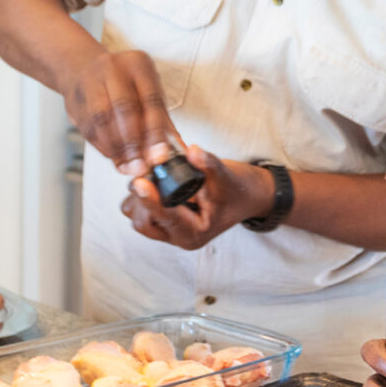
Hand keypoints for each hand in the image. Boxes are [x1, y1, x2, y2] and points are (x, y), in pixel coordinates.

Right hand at [64, 49, 180, 176]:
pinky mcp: (73, 100)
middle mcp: (112, 69)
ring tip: (128, 166)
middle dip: (133, 142)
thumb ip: (162, 120)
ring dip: (116, 148)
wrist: (82, 68)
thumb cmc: (124, 83)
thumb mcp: (148, 91)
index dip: (155, 131)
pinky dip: (102, 147)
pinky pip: (87, 128)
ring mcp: (89, 82)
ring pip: (101, 119)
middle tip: (141, 166)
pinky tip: (114, 158)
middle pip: (123, 107)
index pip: (150, 99)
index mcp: (138, 64)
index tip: (160, 156)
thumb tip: (179, 150)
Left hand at [120, 146, 275, 250]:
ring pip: (138, 217)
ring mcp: (169, 230)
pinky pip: (141, 211)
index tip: (142, 181)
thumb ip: (208, 164)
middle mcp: (178, 235)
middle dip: (142, 197)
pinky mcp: (163, 220)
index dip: (151, 199)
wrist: (248, 196)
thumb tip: (192, 151)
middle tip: (148, 173)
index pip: (165, 218)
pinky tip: (153, 181)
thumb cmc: (238, 191)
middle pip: (143, 221)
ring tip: (152, 177)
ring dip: (139, 197)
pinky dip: (142, 196)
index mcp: (194, 233)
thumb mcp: (227, 176)